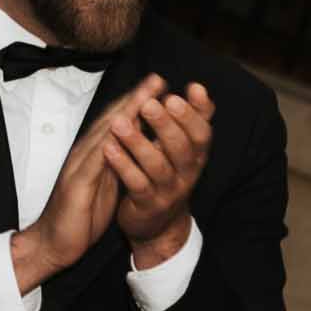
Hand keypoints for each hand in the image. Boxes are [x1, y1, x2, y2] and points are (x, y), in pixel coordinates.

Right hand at [13, 76, 170, 289]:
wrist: (55, 242)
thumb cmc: (83, 213)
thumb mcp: (108, 182)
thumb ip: (120, 161)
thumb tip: (140, 146)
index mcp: (97, 154)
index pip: (119, 123)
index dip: (139, 103)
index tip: (161, 86)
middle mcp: (87, 154)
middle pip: (112, 121)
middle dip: (136, 99)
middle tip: (157, 79)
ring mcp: (80, 167)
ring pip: (104, 135)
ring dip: (124, 115)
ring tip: (144, 97)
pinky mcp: (77, 186)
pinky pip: (94, 165)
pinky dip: (107, 148)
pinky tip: (119, 134)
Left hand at [107, 81, 213, 267]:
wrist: (157, 223)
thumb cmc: (167, 175)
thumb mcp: (184, 149)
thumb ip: (191, 120)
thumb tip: (198, 87)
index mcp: (196, 157)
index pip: (202, 133)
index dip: (196, 112)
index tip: (190, 89)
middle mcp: (187, 173)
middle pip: (182, 148)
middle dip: (166, 124)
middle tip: (150, 103)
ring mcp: (168, 191)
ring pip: (157, 166)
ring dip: (138, 143)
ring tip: (119, 123)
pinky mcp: (148, 205)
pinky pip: (137, 184)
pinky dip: (123, 165)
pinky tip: (108, 148)